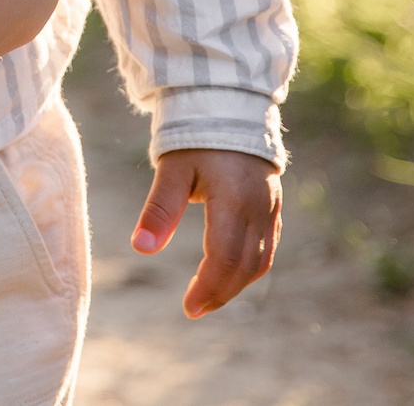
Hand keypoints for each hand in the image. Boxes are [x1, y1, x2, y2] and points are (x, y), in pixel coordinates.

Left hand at [132, 148, 282, 316]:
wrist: (228, 104)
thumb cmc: (195, 135)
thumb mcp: (172, 169)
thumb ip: (159, 209)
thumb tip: (140, 249)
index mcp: (234, 201)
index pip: (225, 258)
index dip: (208, 288)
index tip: (188, 307)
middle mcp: (259, 208)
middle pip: (246, 266)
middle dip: (221, 293)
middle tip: (195, 308)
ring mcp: (270, 207)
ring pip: (260, 260)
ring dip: (236, 284)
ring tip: (208, 297)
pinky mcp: (272, 204)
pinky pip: (267, 246)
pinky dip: (249, 267)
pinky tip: (229, 273)